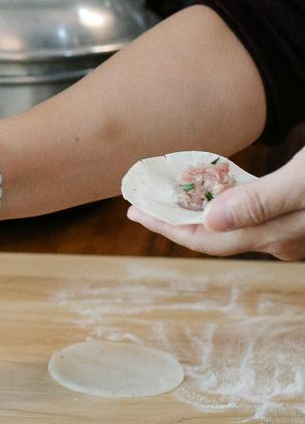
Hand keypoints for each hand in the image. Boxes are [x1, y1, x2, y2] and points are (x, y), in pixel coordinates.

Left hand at [127, 144, 304, 260]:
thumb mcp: (301, 183)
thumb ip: (261, 201)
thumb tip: (210, 220)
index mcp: (276, 235)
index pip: (207, 239)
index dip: (168, 227)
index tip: (135, 213)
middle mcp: (280, 239)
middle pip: (215, 234)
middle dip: (176, 219)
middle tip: (143, 202)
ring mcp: (290, 229)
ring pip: (233, 224)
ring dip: (200, 210)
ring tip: (171, 195)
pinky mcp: (297, 213)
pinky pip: (250, 212)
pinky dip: (227, 200)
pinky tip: (218, 188)